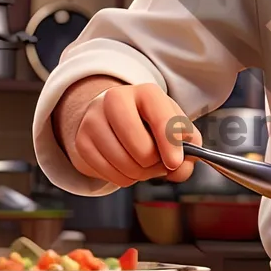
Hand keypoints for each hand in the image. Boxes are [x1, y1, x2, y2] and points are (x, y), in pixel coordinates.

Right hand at [68, 83, 201, 187]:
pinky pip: (108, 174)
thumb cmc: (153, 122)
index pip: (163, 121)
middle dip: (155, 164)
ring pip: (125, 166)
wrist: (117, 115)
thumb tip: (179, 168)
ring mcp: (94, 120)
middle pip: (142, 150)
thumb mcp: (178, 128)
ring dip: (140, 174)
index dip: (171, 147)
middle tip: (157, 160)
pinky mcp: (81, 141)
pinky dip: (123, 178)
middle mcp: (116, 100)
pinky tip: (127, 166)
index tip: (174, 162)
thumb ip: (189, 149)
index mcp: (146, 92)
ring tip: (143, 163)